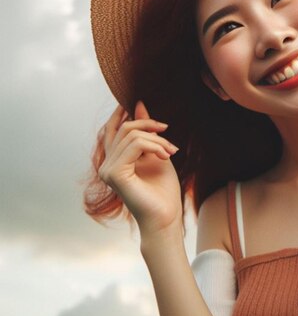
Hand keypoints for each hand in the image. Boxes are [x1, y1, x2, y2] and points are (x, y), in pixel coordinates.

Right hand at [98, 102, 182, 234]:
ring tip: (172, 151)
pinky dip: (155, 146)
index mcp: (114, 160)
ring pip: (132, 135)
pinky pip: (135, 145)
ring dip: (158, 140)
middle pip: (124, 128)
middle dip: (150, 126)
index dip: (121, 113)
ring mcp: (108, 170)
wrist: (167, 215)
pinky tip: (166, 156)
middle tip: (169, 136)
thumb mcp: (156, 151)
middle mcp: (107, 165)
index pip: (112, 130)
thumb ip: (146, 131)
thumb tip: (138, 105)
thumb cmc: (163, 189)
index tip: (138, 101)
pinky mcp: (115, 174)